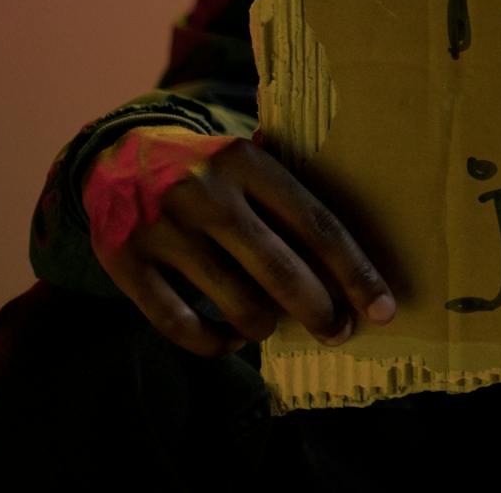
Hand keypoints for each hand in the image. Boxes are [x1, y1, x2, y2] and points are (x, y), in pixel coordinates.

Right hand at [83, 125, 395, 356]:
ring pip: (236, 304)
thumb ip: (293, 188)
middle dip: (320, 312)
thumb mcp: (247, 158)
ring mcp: (161, 228)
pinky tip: (229, 339)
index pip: (317, 225)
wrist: (116, 156)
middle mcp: (205, 193)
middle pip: (281, 271)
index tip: (384, 308)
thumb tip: (363, 241)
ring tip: (269, 325)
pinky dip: (214, 344)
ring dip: (264, 327)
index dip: (355, 273)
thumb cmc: (209, 169)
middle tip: (338, 332)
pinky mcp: (124, 261)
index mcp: (246, 162)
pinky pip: (180, 325)